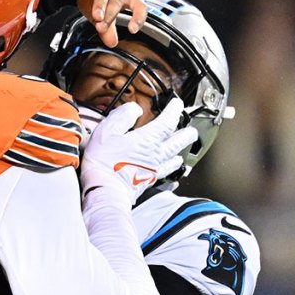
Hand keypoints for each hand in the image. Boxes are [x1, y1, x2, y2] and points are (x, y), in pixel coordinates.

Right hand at [68, 0, 147, 47]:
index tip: (133, 30)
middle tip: (102, 27)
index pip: (140, 6)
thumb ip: (107, 28)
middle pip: (118, 1)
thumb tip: (112, 43)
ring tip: (96, 16)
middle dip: (110, 16)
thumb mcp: (100, 13)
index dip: (138, 18)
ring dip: (101, 4)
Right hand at [80, 99, 196, 204]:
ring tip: (181, 150)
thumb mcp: (108, 130)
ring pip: (175, 159)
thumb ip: (123, 116)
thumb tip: (134, 109)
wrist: (104, 190)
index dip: (175, 110)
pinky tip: (173, 176)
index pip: (168, 121)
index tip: (177, 104)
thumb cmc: (104, 162)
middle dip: (187, 132)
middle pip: (180, 141)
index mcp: (148, 139)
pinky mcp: (148, 183)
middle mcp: (156, 155)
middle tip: (190, 128)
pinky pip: (167, 177)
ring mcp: (154, 170)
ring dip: (181, 152)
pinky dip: (172, 173)